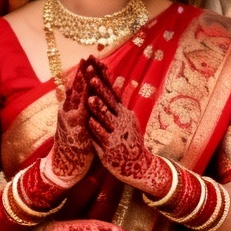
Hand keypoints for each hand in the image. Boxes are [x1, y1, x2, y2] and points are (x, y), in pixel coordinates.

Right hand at [43, 61, 93, 188]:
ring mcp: (70, 117)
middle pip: (78, 86)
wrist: (64, 165)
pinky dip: (89, 101)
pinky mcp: (75, 127)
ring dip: (85, 80)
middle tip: (90, 56)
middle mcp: (68, 109)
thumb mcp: (76, 122)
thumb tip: (80, 92)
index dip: (85, 71)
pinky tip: (95, 92)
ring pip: (78, 95)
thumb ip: (78, 107)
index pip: (79, 85)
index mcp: (70, 107)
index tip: (91, 58)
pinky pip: (84, 111)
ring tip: (90, 67)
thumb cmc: (74, 143)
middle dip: (84, 71)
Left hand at [83, 59, 170, 198]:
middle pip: (109, 102)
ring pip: (106, 119)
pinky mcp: (111, 148)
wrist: (140, 165)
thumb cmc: (129, 141)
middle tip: (90, 75)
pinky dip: (96, 128)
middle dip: (99, 88)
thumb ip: (117, 104)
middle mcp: (121, 121)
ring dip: (98, 108)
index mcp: (123, 113)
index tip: (95, 65)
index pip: (112, 92)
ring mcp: (117, 134)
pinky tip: (90, 122)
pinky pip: (102, 137)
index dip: (103, 79)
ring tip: (90, 99)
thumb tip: (113, 84)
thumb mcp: (126, 120)